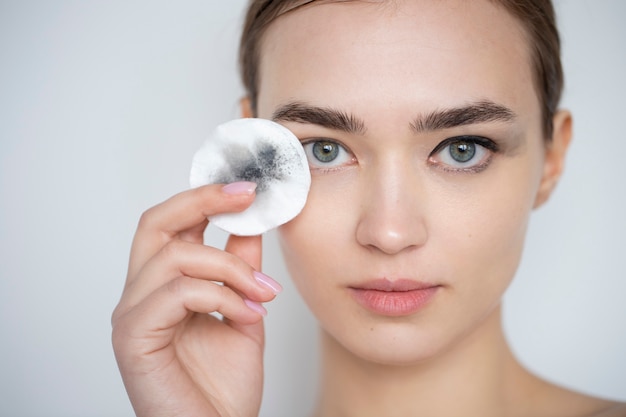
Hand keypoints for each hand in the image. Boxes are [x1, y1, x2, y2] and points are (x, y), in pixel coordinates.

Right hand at [111, 182, 280, 416]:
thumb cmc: (223, 385)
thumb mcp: (243, 309)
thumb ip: (241, 267)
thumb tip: (251, 222)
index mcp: (163, 285)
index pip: (172, 224)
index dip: (206, 198)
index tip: (248, 187)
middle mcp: (141, 294)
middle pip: (155, 223)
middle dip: (203, 200)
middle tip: (246, 196)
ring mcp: (132, 315)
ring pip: (176, 256)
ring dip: (231, 268)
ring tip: (264, 293)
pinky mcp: (133, 337)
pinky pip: (177, 293)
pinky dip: (221, 297)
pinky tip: (249, 315)